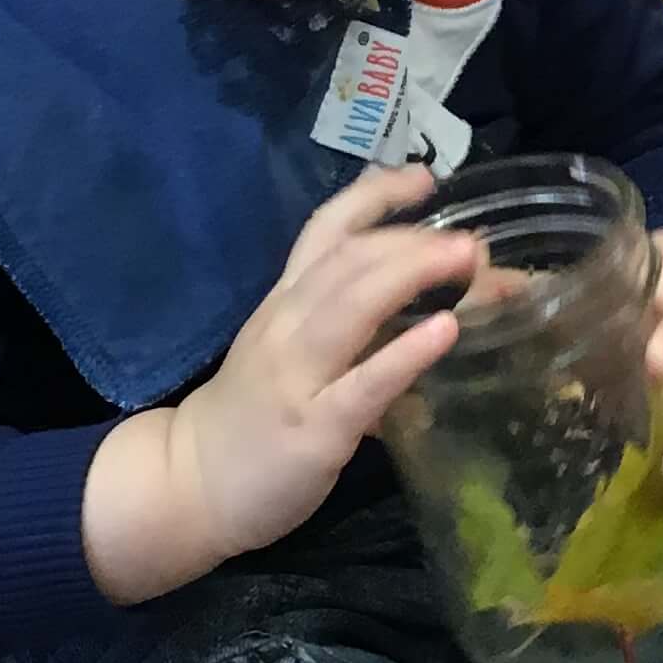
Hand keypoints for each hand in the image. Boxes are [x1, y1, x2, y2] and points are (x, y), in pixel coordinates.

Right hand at [83, 166, 472, 601]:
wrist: (188, 485)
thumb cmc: (252, 421)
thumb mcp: (296, 361)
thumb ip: (354, 335)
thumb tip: (435, 314)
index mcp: (286, 303)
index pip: (327, 229)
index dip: (376, 195)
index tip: (425, 177)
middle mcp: (288, 324)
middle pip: (349, 258)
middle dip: (414, 238)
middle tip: (475, 238)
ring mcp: (296, 373)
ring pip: (352, 303)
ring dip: (414, 272)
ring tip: (471, 258)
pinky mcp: (312, 427)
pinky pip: (363, 383)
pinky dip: (406, 352)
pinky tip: (446, 331)